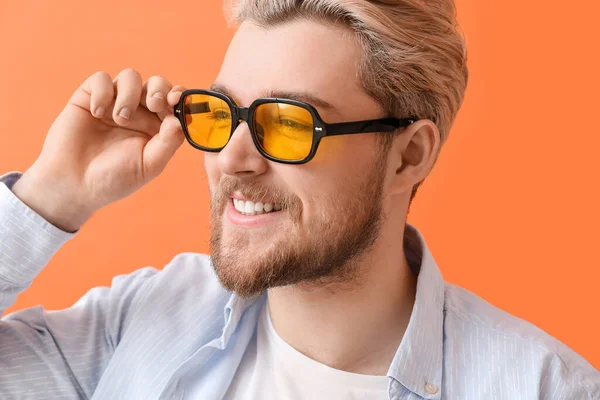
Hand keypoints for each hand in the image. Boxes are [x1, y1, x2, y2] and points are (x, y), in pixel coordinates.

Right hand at [12, 69, 185, 231]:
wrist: (73, 184)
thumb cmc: (114, 179)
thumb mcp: (149, 165)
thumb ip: (168, 142)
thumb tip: (180, 120)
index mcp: (157, 128)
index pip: (174, 103)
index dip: (178, 96)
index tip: (175, 100)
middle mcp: (138, 113)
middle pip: (156, 84)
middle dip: (159, 89)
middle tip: (154, 104)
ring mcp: (113, 103)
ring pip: (130, 77)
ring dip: (130, 94)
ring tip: (120, 119)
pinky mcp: (89, 98)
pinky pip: (101, 79)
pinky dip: (103, 92)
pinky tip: (97, 113)